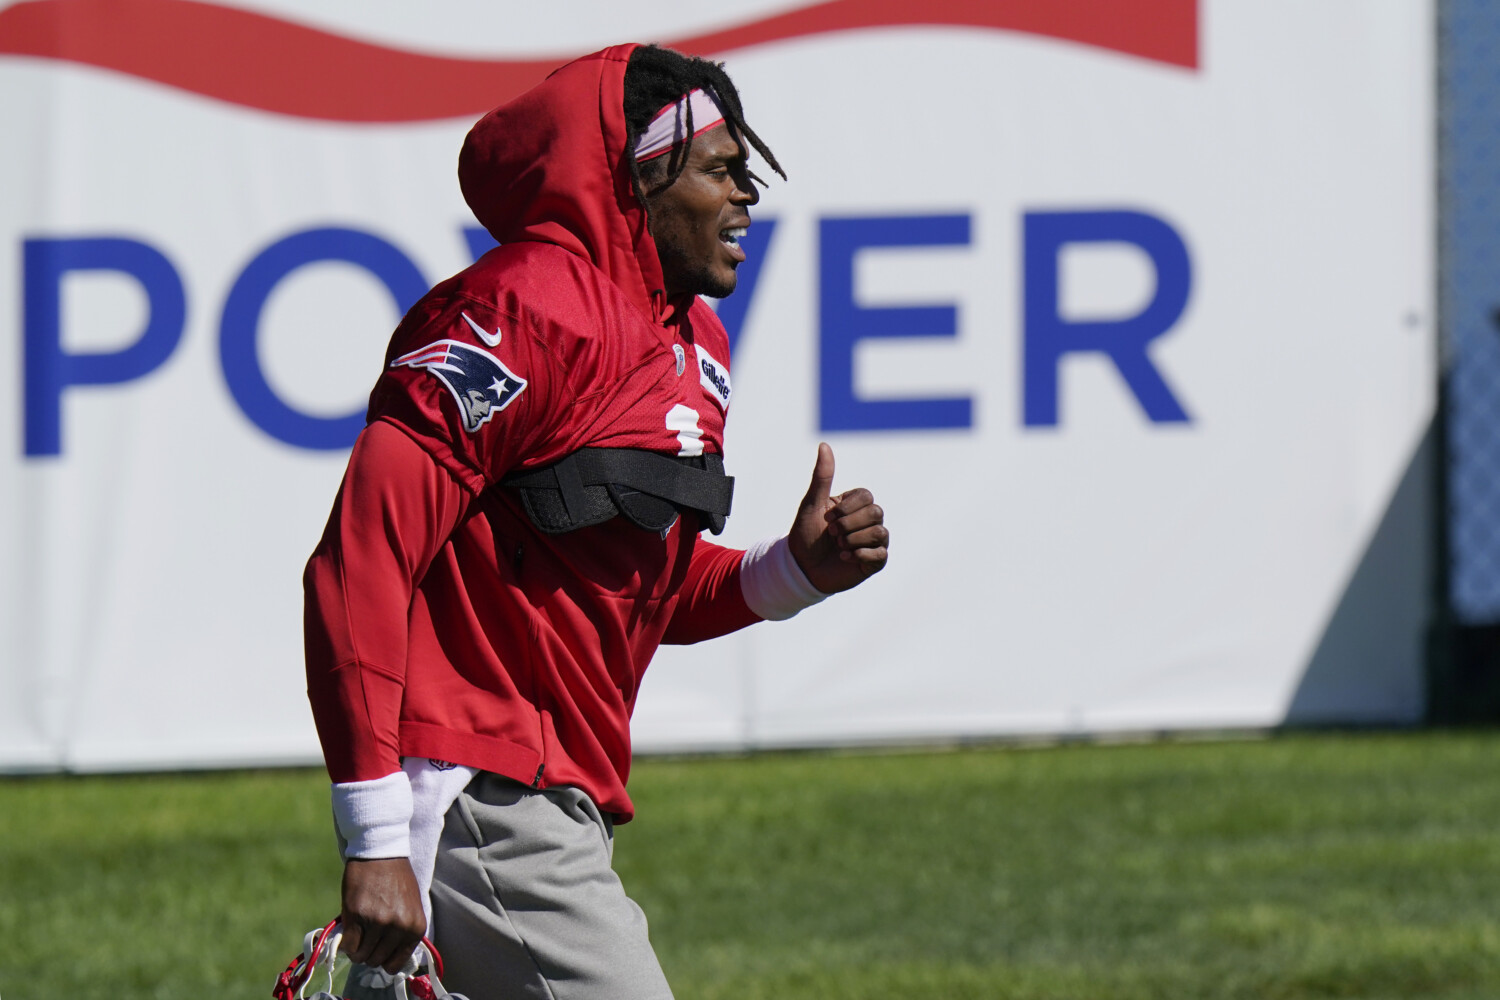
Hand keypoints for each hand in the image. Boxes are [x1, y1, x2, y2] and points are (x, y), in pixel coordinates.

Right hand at [340, 857, 425, 973]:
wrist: (382, 853)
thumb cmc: (397, 879)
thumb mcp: (411, 906)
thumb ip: (404, 932)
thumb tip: (391, 959)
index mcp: (416, 927)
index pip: (396, 964)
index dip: (385, 961)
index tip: (379, 953)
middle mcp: (399, 927)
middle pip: (377, 961)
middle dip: (370, 954)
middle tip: (366, 940)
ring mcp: (377, 922)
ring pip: (362, 956)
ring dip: (357, 950)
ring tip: (359, 934)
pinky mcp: (357, 915)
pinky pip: (349, 945)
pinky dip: (347, 943)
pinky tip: (351, 931)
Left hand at [788, 442, 888, 593]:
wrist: (800, 569)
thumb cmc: (805, 535)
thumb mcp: (811, 504)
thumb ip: (821, 476)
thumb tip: (824, 444)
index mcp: (853, 506)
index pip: (866, 496)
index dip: (847, 507)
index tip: (827, 518)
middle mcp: (866, 522)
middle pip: (876, 512)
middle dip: (850, 524)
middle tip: (832, 534)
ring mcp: (872, 542)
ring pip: (880, 533)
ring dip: (854, 539)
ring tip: (838, 547)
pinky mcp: (873, 562)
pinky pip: (881, 554)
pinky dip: (861, 554)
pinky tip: (844, 557)